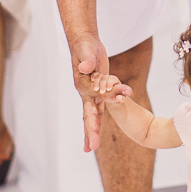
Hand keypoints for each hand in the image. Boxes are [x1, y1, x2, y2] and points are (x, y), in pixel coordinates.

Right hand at [71, 34, 109, 152]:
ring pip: (95, 114)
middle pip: (88, 116)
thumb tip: (88, 68)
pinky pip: (104, 104)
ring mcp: (92, 92)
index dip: (95, 119)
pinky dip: (107, 113)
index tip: (101, 131)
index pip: (92, 103)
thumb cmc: (84, 46)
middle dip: (90, 133)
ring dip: (95, 130)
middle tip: (90, 149)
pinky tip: (103, 126)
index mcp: (83, 86)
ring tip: (91, 148)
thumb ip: (86, 60)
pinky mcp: (99, 88)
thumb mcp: (86, 51)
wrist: (85, 42)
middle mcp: (86, 92)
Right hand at [90, 72, 132, 102]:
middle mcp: (109, 78)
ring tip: (96, 90)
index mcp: (116, 81)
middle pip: (105, 77)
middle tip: (102, 92)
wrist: (111, 96)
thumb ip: (122, 98)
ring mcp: (102, 78)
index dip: (110, 83)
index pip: (113, 79)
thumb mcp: (120, 98)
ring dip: (96, 82)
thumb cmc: (116, 97)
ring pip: (99, 76)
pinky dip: (93, 76)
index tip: (108, 89)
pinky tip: (92, 80)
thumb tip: (119, 98)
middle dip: (103, 84)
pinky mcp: (97, 79)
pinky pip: (94, 74)